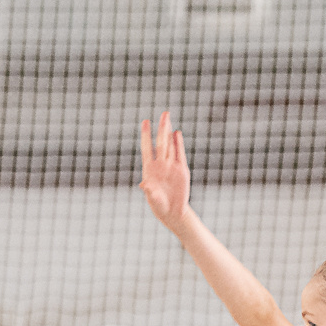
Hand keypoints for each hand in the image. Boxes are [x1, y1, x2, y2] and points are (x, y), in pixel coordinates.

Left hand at [137, 111, 190, 226]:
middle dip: (161, 127)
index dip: (146, 135)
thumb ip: (149, 191)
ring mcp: (171, 166)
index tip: (145, 122)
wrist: (173, 212)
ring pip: (170, 145)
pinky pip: (180, 153)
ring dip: (169, 131)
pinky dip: (178, 144)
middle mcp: (160, 164)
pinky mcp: (181, 169)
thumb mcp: (153, 199)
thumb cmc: (159, 206)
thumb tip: (144, 185)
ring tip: (168, 117)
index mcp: (150, 169)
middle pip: (161, 142)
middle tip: (164, 113)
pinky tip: (177, 133)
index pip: (147, 148)